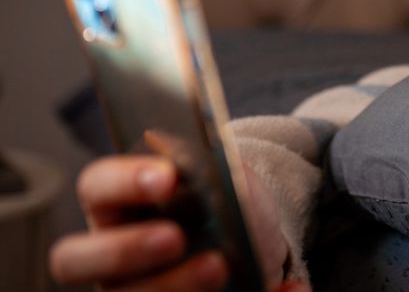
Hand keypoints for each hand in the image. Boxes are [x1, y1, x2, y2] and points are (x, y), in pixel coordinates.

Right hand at [49, 154, 306, 291]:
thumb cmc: (223, 198)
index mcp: (117, 201)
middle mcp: (108, 255)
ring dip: (175, 286)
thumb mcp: (224, 177)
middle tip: (174, 238)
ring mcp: (131, 289)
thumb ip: (212, 173)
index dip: (125, 180)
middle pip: (78, 259)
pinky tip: (285, 289)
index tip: (168, 176)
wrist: (251, 235)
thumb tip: (214, 175)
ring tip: (221, 267)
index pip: (97, 186)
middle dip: (126, 248)